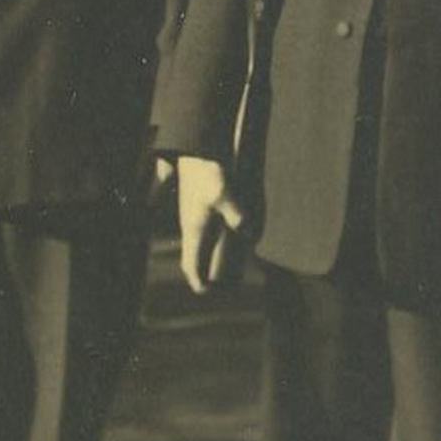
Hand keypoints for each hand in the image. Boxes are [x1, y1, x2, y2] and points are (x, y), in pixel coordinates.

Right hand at [170, 153, 246, 294]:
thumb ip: (236, 213)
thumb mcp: (223, 192)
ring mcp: (193, 217)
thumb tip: (249, 233)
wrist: (197, 147)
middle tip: (222, 287)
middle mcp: (192, 227)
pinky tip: (230, 239)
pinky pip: (202, 234)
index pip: (191, 266)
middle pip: (193, 261)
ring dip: (208, 260)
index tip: (210, 293)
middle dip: (205, 276)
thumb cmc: (208, 170)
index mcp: (194, 230)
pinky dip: (211, 244)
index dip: (199, 283)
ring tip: (228, 269)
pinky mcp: (198, 207)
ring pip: (197, 247)